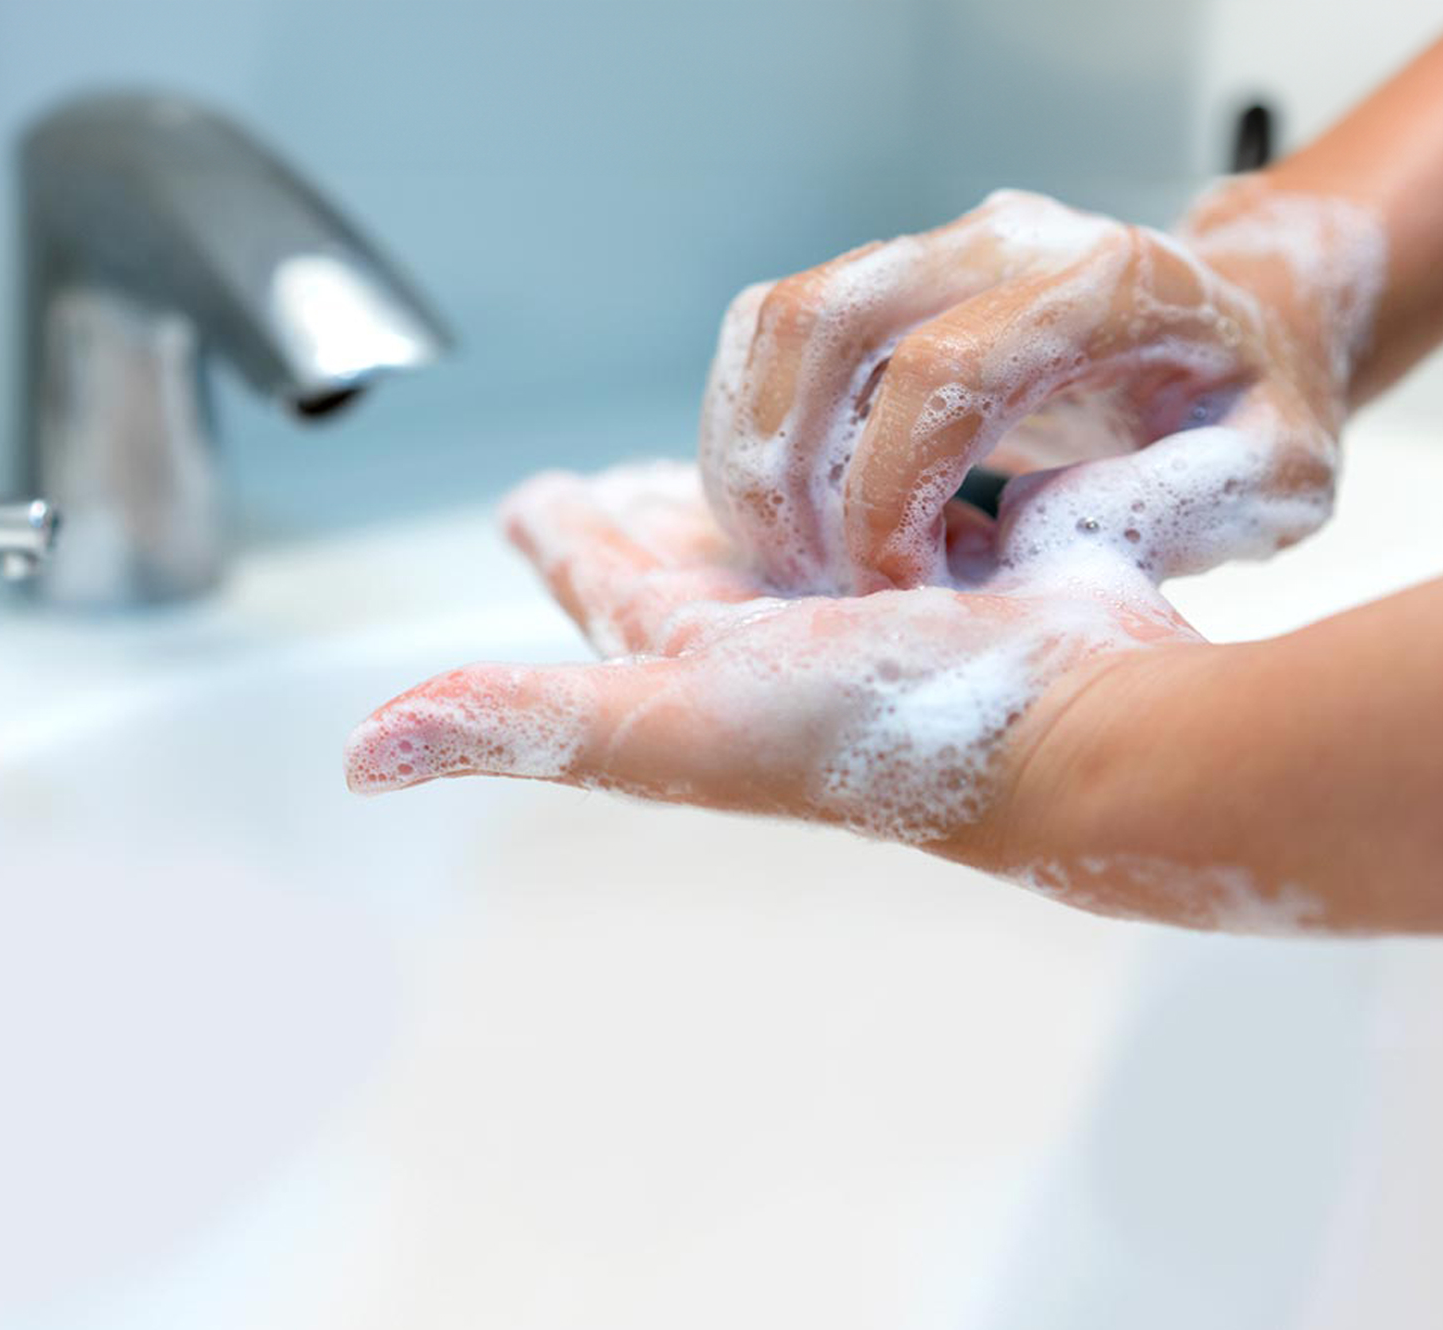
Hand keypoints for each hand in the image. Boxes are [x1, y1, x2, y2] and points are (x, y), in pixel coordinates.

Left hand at [344, 461, 1196, 862]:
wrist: (1084, 736)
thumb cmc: (884, 736)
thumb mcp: (670, 717)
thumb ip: (519, 719)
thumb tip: (358, 758)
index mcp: (699, 664)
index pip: (606, 583)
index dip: (563, 538)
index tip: (523, 495)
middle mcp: (784, 643)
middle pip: (697, 557)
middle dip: (651, 516)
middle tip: (615, 476)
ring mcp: (884, 611)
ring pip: (803, 529)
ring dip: (771, 491)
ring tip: (749, 457)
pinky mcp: (980, 572)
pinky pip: (914, 503)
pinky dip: (895, 476)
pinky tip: (906, 458)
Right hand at [700, 186, 1381, 594]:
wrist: (1246, 333)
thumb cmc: (1257, 413)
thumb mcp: (1278, 477)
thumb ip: (1184, 502)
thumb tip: (1043, 534)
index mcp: (1110, 283)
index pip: (942, 371)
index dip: (891, 497)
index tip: (900, 597)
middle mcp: (1009, 239)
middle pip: (825, 322)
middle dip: (789, 477)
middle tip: (818, 590)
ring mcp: (936, 249)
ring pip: (776, 322)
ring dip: (750, 454)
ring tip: (791, 561)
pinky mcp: (887, 281)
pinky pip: (770, 337)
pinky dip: (750, 434)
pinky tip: (794, 520)